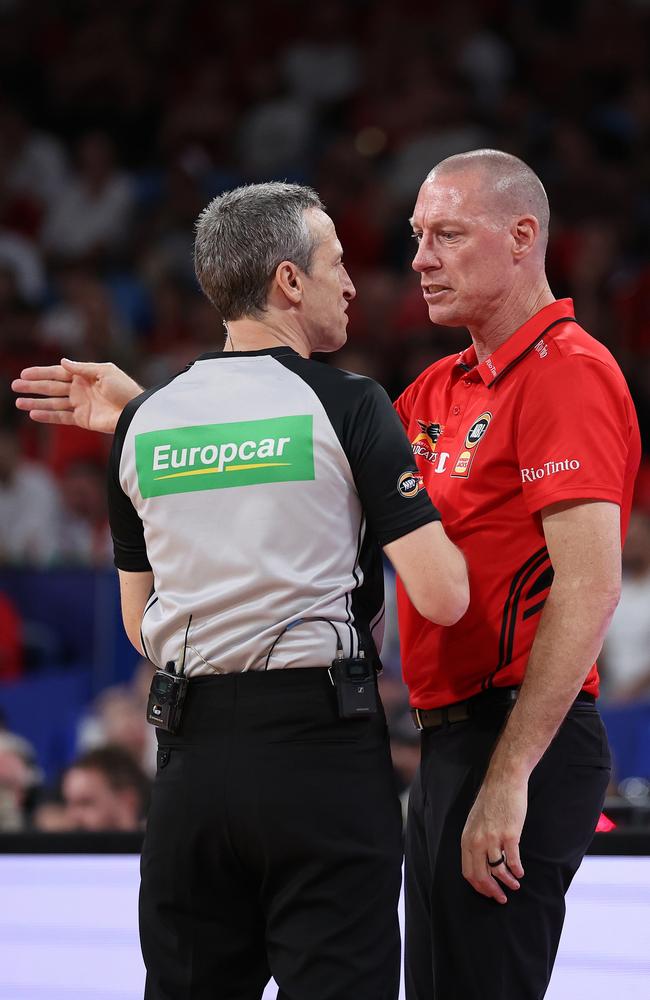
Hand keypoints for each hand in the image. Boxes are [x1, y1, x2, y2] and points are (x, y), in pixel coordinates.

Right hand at [12, 358, 141, 433]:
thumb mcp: (105, 372)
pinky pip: (61, 417)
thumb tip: (62, 362)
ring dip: (36, 402)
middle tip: (14, 385)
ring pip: (53, 402)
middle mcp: (80, 389)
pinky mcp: (83, 419)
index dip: (41, 373)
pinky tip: (33, 413)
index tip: (24, 373)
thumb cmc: (125, 389)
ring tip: (18, 402)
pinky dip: (47, 415)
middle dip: (33, 386)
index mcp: (85, 375)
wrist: (135, 412)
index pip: (58, 373)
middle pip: (51, 387)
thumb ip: (82, 368)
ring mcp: (80, 404)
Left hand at [460, 776, 526, 903]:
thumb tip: (481, 861)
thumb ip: (476, 840)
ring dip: (507, 882)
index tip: (488, 892)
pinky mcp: (509, 835)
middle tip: (501, 898)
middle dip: (491, 891)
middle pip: (481, 876)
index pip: (468, 871)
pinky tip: (520, 873)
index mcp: (467, 838)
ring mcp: (493, 839)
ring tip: (514, 885)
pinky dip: (517, 870)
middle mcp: (477, 841)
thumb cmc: (491, 800)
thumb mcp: (475, 822)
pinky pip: (512, 860)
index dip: (478, 886)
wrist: (504, 781)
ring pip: (498, 871)